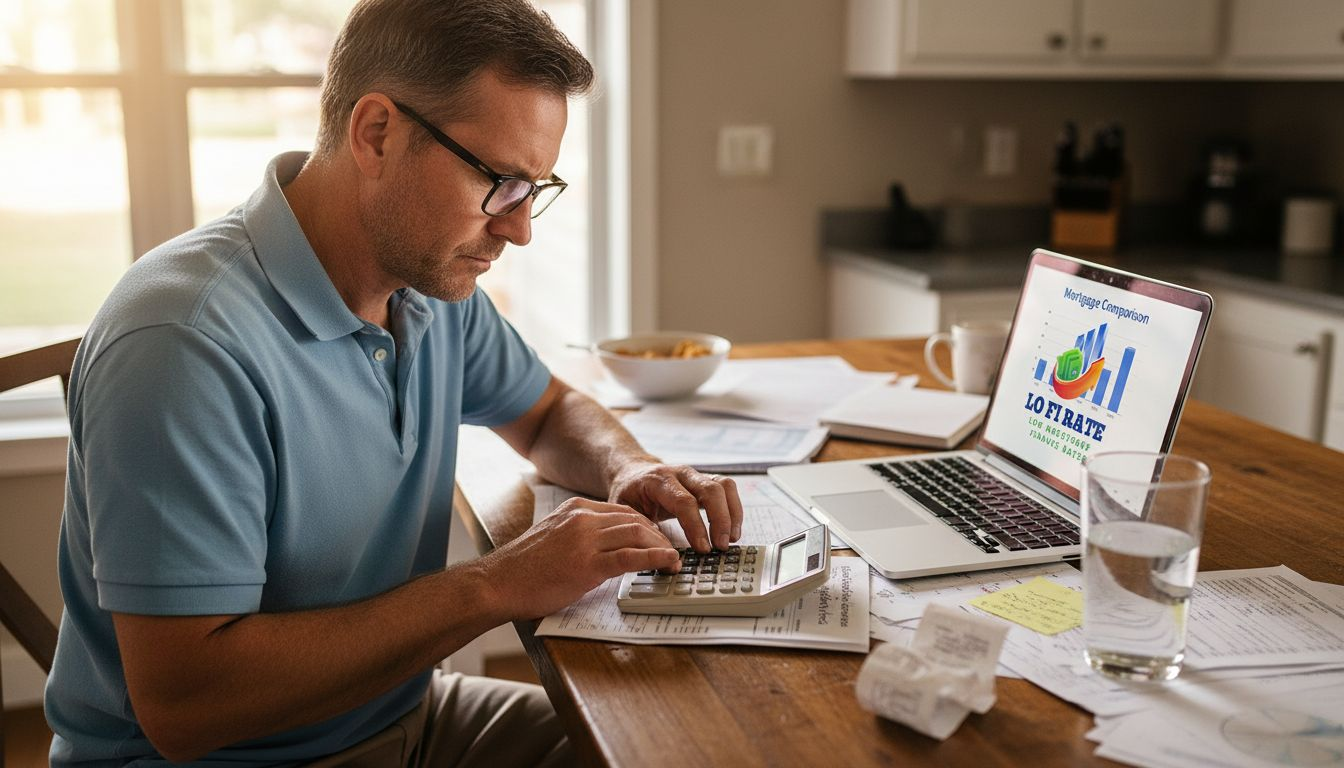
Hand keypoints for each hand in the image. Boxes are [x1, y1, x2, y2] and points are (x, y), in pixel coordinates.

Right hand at [484, 497, 680, 619]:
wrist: (498, 583)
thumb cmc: (523, 569)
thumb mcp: (554, 539)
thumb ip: (579, 536)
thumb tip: (605, 549)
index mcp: (575, 510)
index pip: (622, 511)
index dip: (646, 526)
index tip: (658, 539)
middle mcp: (582, 519)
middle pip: (635, 520)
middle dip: (659, 536)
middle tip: (672, 551)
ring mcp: (585, 540)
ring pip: (638, 534)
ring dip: (662, 547)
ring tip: (675, 561)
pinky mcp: (587, 564)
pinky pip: (630, 557)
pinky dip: (655, 558)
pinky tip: (668, 563)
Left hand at [608, 462, 743, 552]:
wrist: (632, 473)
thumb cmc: (630, 494)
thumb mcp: (626, 513)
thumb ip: (643, 533)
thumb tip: (664, 557)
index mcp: (658, 480)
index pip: (684, 501)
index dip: (696, 526)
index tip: (703, 548)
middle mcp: (681, 473)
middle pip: (710, 490)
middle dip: (720, 520)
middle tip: (721, 546)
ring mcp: (696, 475)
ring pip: (724, 486)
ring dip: (732, 514)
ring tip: (732, 539)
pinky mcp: (706, 481)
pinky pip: (728, 489)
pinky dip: (735, 509)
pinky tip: (733, 530)